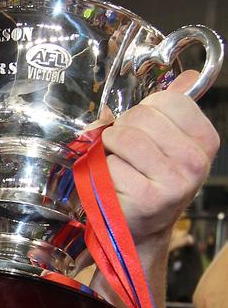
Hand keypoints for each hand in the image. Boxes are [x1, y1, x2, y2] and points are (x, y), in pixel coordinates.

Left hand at [101, 70, 218, 247]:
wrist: (139, 230)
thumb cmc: (148, 183)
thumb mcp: (166, 144)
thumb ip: (172, 110)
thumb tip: (188, 77)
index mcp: (204, 142)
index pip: (168, 100)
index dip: (144, 110)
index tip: (143, 130)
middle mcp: (194, 162)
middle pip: (141, 116)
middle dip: (121, 129)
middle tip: (123, 150)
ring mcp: (173, 182)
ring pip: (123, 137)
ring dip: (108, 149)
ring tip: (117, 165)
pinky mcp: (146, 198)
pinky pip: (110, 165)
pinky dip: (102, 172)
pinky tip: (114, 185)